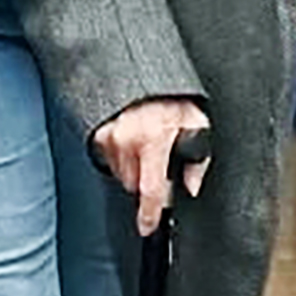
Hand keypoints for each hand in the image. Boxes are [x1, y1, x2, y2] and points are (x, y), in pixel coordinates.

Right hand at [92, 96, 211, 235]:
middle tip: (161, 164)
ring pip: (121, 175)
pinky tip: (135, 143)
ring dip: (135, 171)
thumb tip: (192, 186)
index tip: (148, 227)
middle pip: (134, 185)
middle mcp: (126, 140)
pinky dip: (123, 158)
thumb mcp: (197, 122)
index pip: (150, 189)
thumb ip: (198, 159)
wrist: (142, 68)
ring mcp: (108, 137)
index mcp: (153, 139)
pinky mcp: (97, 134)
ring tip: (149, 147)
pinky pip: (110, 161)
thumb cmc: (172, 95)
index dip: (150, 214)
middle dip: (148, 182)